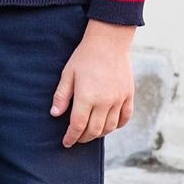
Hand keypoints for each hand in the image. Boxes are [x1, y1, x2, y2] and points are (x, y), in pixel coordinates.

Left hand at [51, 20, 133, 146]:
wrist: (109, 41)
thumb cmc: (85, 56)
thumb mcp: (68, 74)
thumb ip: (61, 96)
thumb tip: (55, 114)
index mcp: (86, 97)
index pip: (78, 126)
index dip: (71, 137)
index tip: (66, 142)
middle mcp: (104, 101)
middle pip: (94, 130)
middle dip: (84, 138)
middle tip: (77, 138)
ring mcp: (118, 99)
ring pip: (110, 127)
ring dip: (99, 133)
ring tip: (91, 132)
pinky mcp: (129, 95)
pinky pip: (125, 117)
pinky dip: (117, 125)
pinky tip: (109, 125)